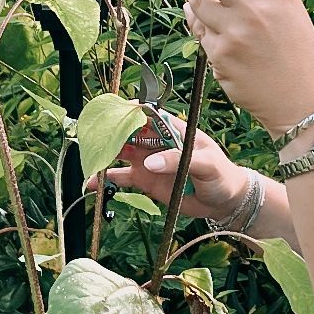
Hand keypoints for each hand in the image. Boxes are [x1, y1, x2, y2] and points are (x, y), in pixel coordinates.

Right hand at [84, 110, 249, 221]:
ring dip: (104, 154)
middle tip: (92, 139)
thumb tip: (149, 163)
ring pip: (120, 152)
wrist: (224, 202)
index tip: (112, 112)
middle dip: (109, 132)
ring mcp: (148, 160)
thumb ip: (179, 161)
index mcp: (173, 129)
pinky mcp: (144, 180)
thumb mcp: (205, 165)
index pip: (148, 113)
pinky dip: (105, 179)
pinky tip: (91, 183)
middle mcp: (156, 141)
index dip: (129, 110)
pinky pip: (121, 177)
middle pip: (128, 131)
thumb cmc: (221, 175)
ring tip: (88, 159)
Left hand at [182, 0, 313, 138]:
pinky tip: (226, 42)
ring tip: (221, 15)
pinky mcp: (218, 57)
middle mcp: (254, 7)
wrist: (305, 104)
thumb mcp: (288, 8)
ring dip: (198, 1)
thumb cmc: (297, 50)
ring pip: (193, 0)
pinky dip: (204, 31)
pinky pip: (196, 31)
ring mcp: (234, 33)